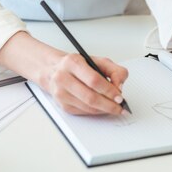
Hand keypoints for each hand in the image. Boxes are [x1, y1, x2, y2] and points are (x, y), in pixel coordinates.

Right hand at [0, 31, 128, 115]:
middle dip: (109, 104)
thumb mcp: (96, 60)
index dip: (109, 90)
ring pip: (87, 107)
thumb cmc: (76, 65)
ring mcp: (61, 93)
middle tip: (120, 107)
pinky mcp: (62, 105)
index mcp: (73, 63)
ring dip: (104, 110)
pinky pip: (83, 112)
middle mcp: (64, 78)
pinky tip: (103, 108)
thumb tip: (120, 86)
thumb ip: (113, 69)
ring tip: (115, 108)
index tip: (120, 96)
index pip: (94, 80)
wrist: (52, 70)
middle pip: (90, 97)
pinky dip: (95, 112)